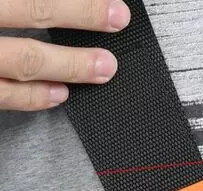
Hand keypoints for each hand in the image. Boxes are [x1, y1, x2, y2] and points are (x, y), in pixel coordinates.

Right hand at [0, 0, 129, 110]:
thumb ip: (19, 3)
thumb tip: (58, 8)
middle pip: (33, 10)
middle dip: (82, 14)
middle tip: (118, 18)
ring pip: (26, 60)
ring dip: (71, 64)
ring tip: (105, 67)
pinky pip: (5, 95)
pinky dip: (34, 97)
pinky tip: (62, 95)